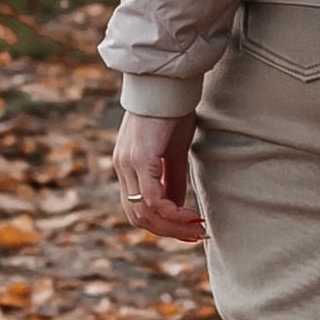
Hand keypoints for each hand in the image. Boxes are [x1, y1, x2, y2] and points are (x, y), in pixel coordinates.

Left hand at [114, 111, 202, 242]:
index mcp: (126, 166)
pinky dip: (172, 212)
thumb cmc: (172, 112)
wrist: (167, 84)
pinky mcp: (140, 159)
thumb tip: (177, 209)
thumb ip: (172, 181)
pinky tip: (190, 214)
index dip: (161, 225)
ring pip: (144, 212)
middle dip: (167, 231)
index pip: (137, 208)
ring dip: (171, 226)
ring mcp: (127, 164)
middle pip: (137, 216)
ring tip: (196, 227)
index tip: (187, 231)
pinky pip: (153, 198)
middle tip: (194, 235)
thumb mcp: (173, 152)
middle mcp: (122, 167)